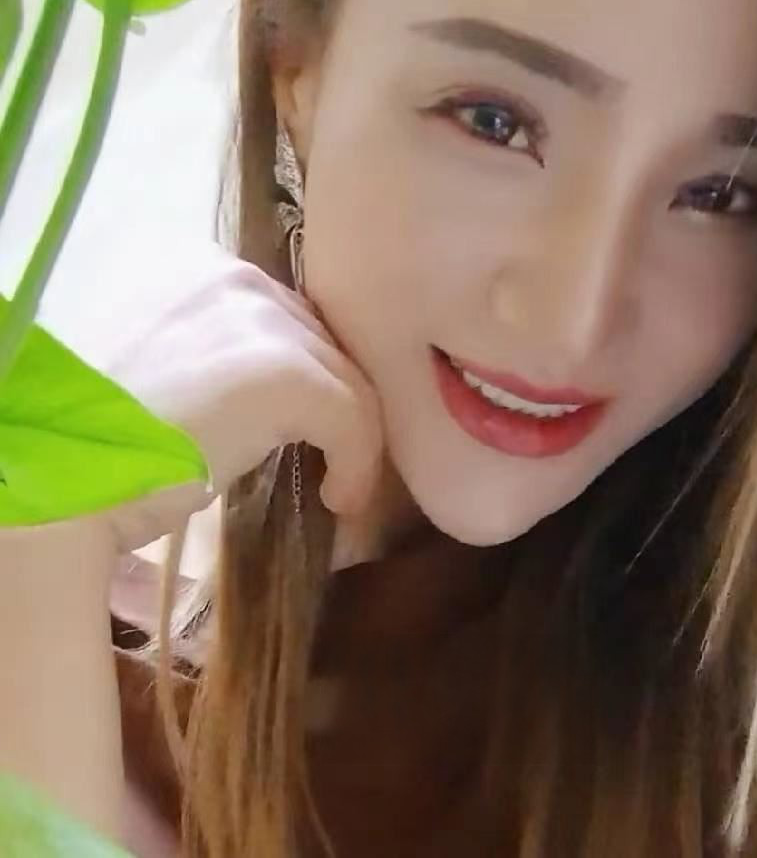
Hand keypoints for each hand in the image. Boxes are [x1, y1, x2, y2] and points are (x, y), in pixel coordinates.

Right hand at [99, 246, 383, 550]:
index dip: (298, 372)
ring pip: (344, 375)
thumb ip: (201, 353)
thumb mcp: (146, 367)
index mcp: (190, 267)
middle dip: (325, 399)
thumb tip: (248, 390)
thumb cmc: (82, 435)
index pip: (277, 317)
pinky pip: (354, 415)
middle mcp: (230, 276)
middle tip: (325, 453)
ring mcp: (259, 319)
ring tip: (334, 483)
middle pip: (316, 340)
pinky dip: (358, 461)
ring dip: (349, 434)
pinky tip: (337, 499)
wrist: (48, 476)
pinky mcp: (285, 372)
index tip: (296, 425)